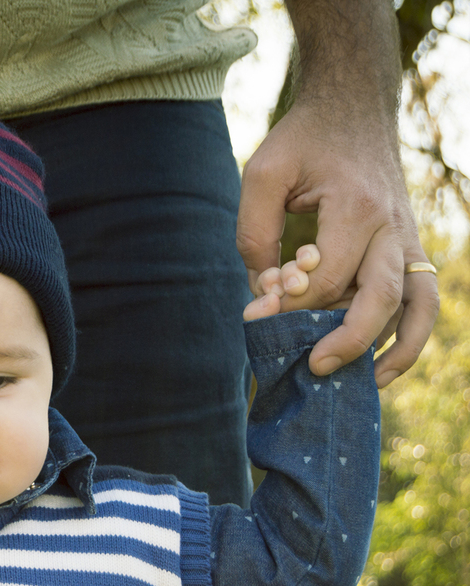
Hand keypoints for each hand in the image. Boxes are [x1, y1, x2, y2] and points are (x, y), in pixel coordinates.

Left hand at [236, 93, 438, 388]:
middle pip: (380, 297)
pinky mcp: (408, 247)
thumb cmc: (304, 140)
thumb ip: (254, 231)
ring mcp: (407, 238)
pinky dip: (411, 336)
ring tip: (362, 384)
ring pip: (416, 305)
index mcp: (357, 206)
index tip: (255, 316)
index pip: (326, 277)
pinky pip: (423, 300)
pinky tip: (383, 367)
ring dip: (394, 349)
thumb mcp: (264, 172)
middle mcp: (392, 226)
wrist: (352, 109)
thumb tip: (264, 291)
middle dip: (345, 339)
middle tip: (309, 368)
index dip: (289, 306)